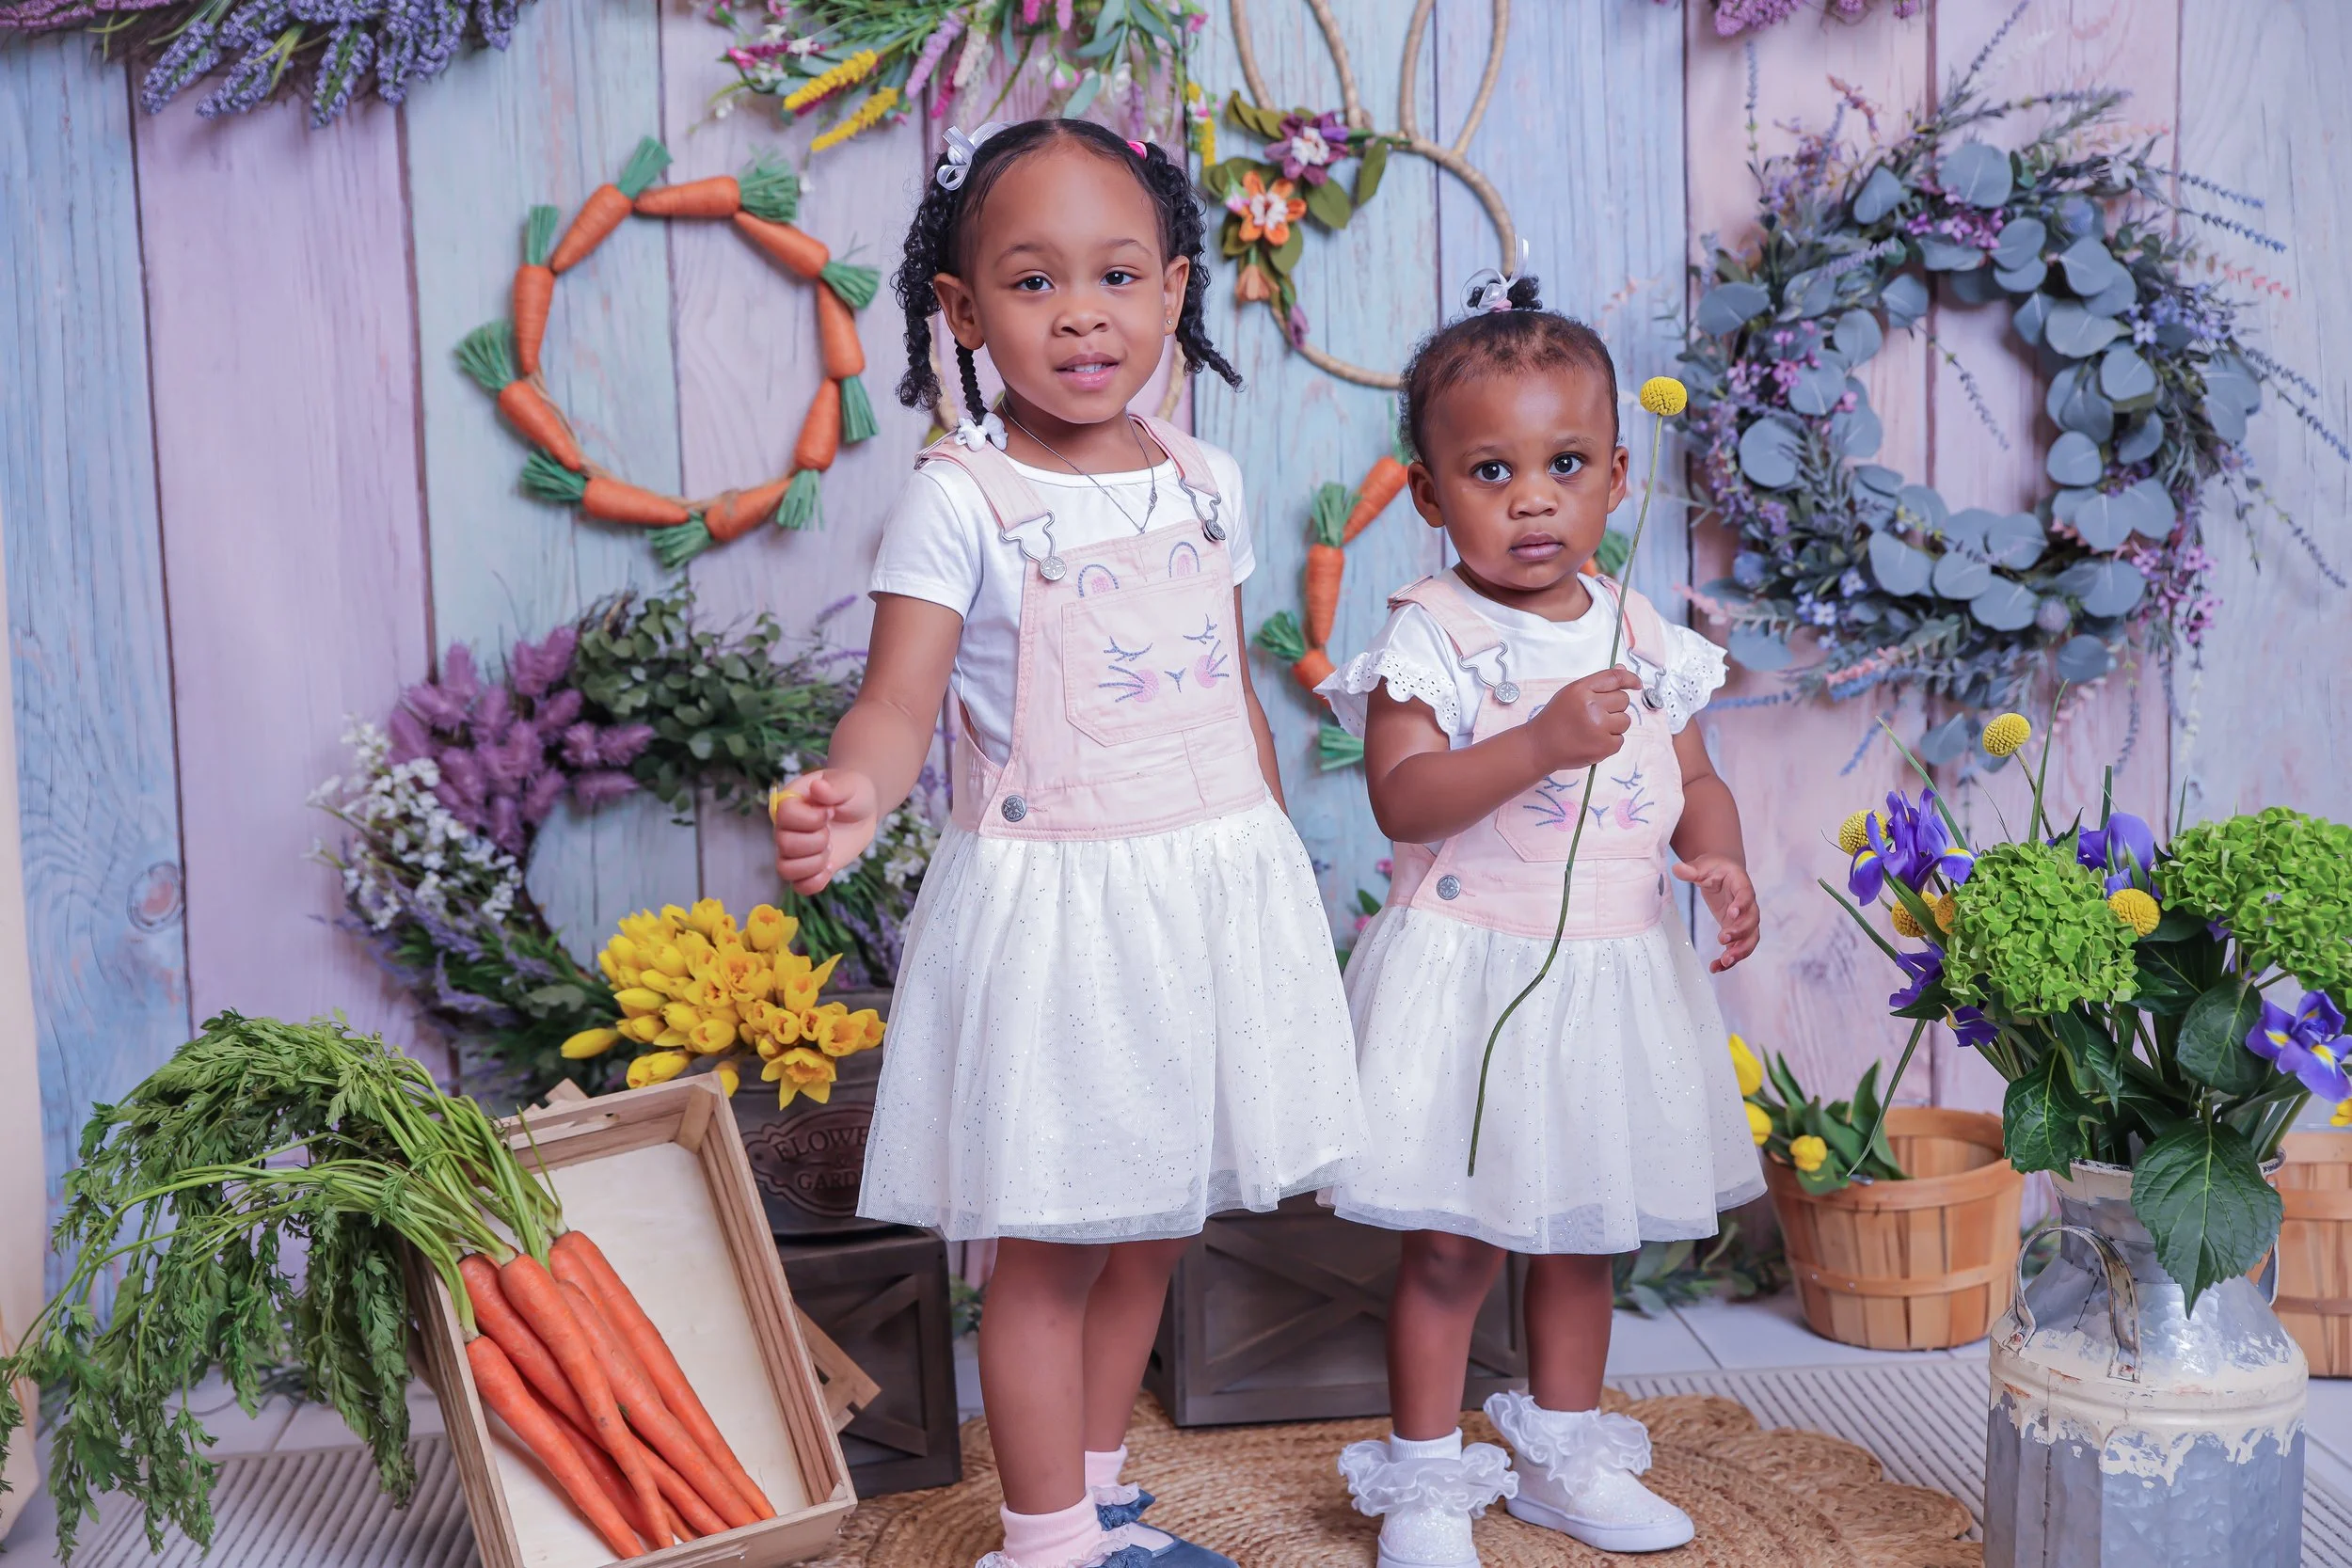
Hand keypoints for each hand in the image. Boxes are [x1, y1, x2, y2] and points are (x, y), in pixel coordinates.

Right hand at [771, 769, 878, 894]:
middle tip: (831, 831)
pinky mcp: (808, 868)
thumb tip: (817, 787)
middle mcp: (785, 828)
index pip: (783, 815)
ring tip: (830, 850)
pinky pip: (799, 886)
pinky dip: (816, 882)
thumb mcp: (849, 784)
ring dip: (814, 863)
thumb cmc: (852, 792)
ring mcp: (795, 850)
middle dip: (816, 841)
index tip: (831, 812)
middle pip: (784, 844)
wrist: (863, 810)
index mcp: (790, 802)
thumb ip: (834, 787)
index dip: (810, 819)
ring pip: (785, 870)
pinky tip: (831, 867)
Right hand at [1526, 667, 1639, 772]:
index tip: (1636, 684)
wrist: (1540, 745)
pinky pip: (1620, 740)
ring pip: (1625, 721)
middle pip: (1623, 700)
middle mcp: (1591, 706)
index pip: (1615, 678)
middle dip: (1614, 708)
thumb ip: (1597, 683)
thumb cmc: (1555, 719)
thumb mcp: (1571, 693)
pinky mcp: (1604, 746)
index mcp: (1581, 690)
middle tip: (1596, 715)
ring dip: (1614, 725)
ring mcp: (1599, 727)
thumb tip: (1623, 670)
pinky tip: (1593, 741)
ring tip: (1594, 730)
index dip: (1630, 679)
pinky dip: (1610, 742)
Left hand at [1675, 854, 1757, 972]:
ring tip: (1725, 961)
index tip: (1731, 914)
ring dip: (1740, 951)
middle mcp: (1748, 905)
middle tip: (1722, 939)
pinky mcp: (1737, 931)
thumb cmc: (1714, 868)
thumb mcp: (1702, 865)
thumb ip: (1691, 870)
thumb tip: (1676, 869)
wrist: (1724, 873)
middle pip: (1752, 921)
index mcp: (1741, 884)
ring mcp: (1744, 920)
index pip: (1746, 895)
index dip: (1742, 905)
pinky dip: (1730, 959)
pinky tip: (1715, 968)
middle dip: (1739, 932)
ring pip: (1750, 939)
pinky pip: (1738, 947)